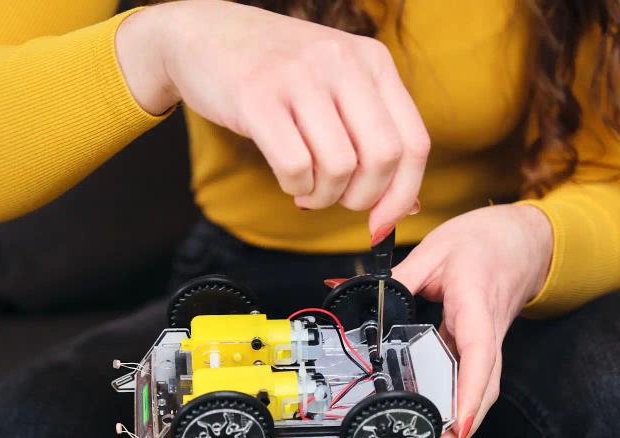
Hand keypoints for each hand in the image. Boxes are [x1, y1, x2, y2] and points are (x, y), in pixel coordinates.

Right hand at [116, 0, 428, 235]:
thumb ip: (372, 136)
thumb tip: (406, 206)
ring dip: (323, 196)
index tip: (382, 222)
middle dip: (362, 198)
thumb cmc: (277, 73)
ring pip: (339, 167)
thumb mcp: (336, 88)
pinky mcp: (257, 96)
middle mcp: (343, 63)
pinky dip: (294, 186)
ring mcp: (300, 76)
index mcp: (373, 62)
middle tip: (337, 199)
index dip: (403, 195)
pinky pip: (294, 165)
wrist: (205, 34)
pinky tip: (287, 178)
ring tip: (306, 188)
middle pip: (383, 159)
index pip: (414, 143)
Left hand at [391, 204, 553, 437]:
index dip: (468, 393)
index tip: (458, 425)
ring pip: (482, 392)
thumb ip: (399, 277)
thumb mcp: (435, 249)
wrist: (522, 240)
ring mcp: (488, 344)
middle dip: (463, 429)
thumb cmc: (482, 242)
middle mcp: (487, 331)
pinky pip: (475, 385)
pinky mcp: (482, 350)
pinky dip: (460, 412)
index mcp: (475, 303)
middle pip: (484, 388)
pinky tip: (439, 431)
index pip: (478, 353)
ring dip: (462, 429)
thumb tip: (353, 293)